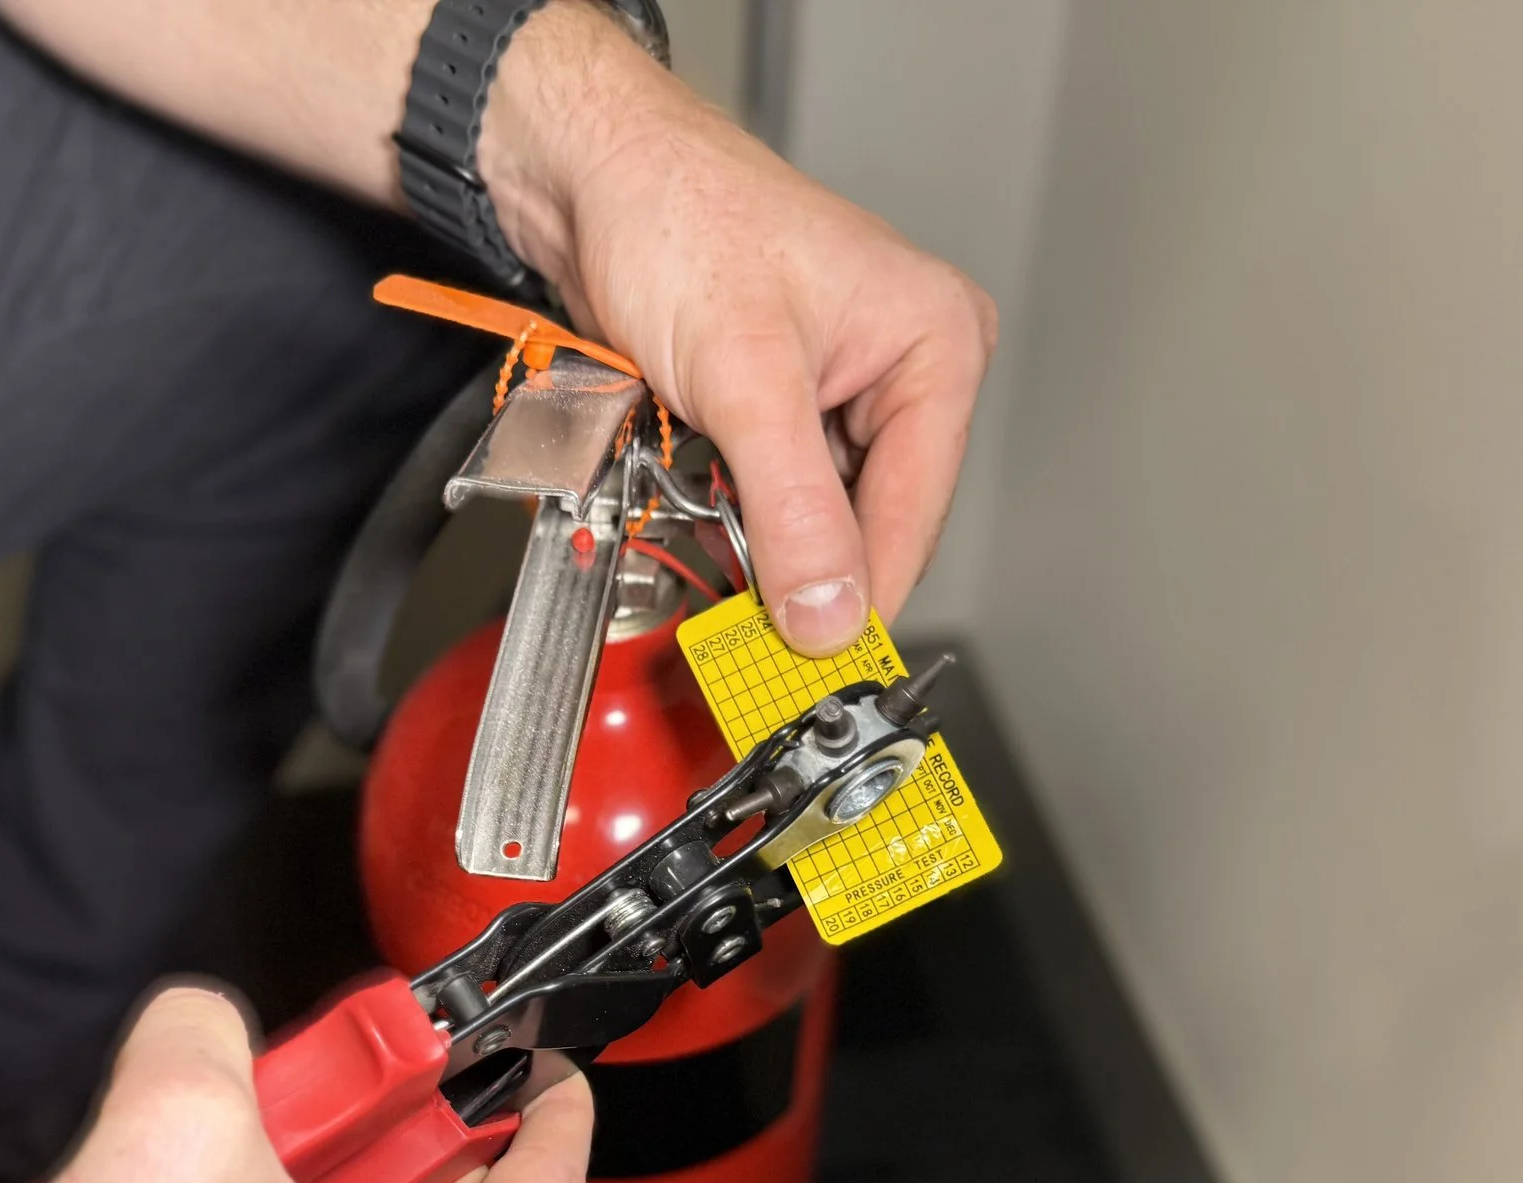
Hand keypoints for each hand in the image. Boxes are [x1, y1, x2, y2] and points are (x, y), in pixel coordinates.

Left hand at [489, 6, 997, 653]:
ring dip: (766, 555)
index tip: (811, 669)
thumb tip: (832, 611)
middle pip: (872, 525)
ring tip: (717, 581)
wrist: (585, 173)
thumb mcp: (745, 376)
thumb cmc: (675, 215)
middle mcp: (903, 369)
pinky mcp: (779, 406)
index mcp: (936, 343)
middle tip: (751, 642)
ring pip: (818, 519)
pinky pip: (775, 497)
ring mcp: (840, 391)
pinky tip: (707, 537)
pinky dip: (739, 527)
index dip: (861, 597)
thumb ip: (795, 506)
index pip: (916, 512)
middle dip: (807, 577)